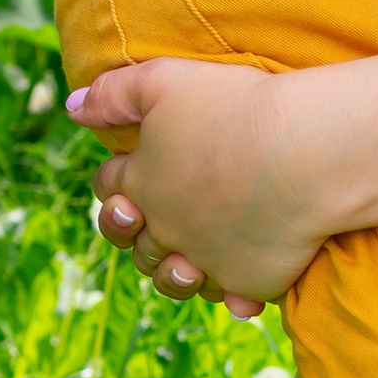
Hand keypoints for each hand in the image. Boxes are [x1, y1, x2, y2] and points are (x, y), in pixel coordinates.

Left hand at [68, 56, 335, 309]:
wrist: (305, 152)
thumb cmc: (237, 108)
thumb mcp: (165, 81)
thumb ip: (113, 93)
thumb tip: (72, 107)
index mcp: (140, 182)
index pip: (108, 187)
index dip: (115, 181)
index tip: (133, 172)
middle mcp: (166, 228)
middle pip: (137, 242)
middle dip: (139, 233)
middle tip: (164, 216)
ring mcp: (207, 260)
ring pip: (177, 279)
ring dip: (177, 272)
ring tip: (191, 261)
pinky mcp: (249, 280)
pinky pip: (234, 296)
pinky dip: (235, 294)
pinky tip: (244, 289)